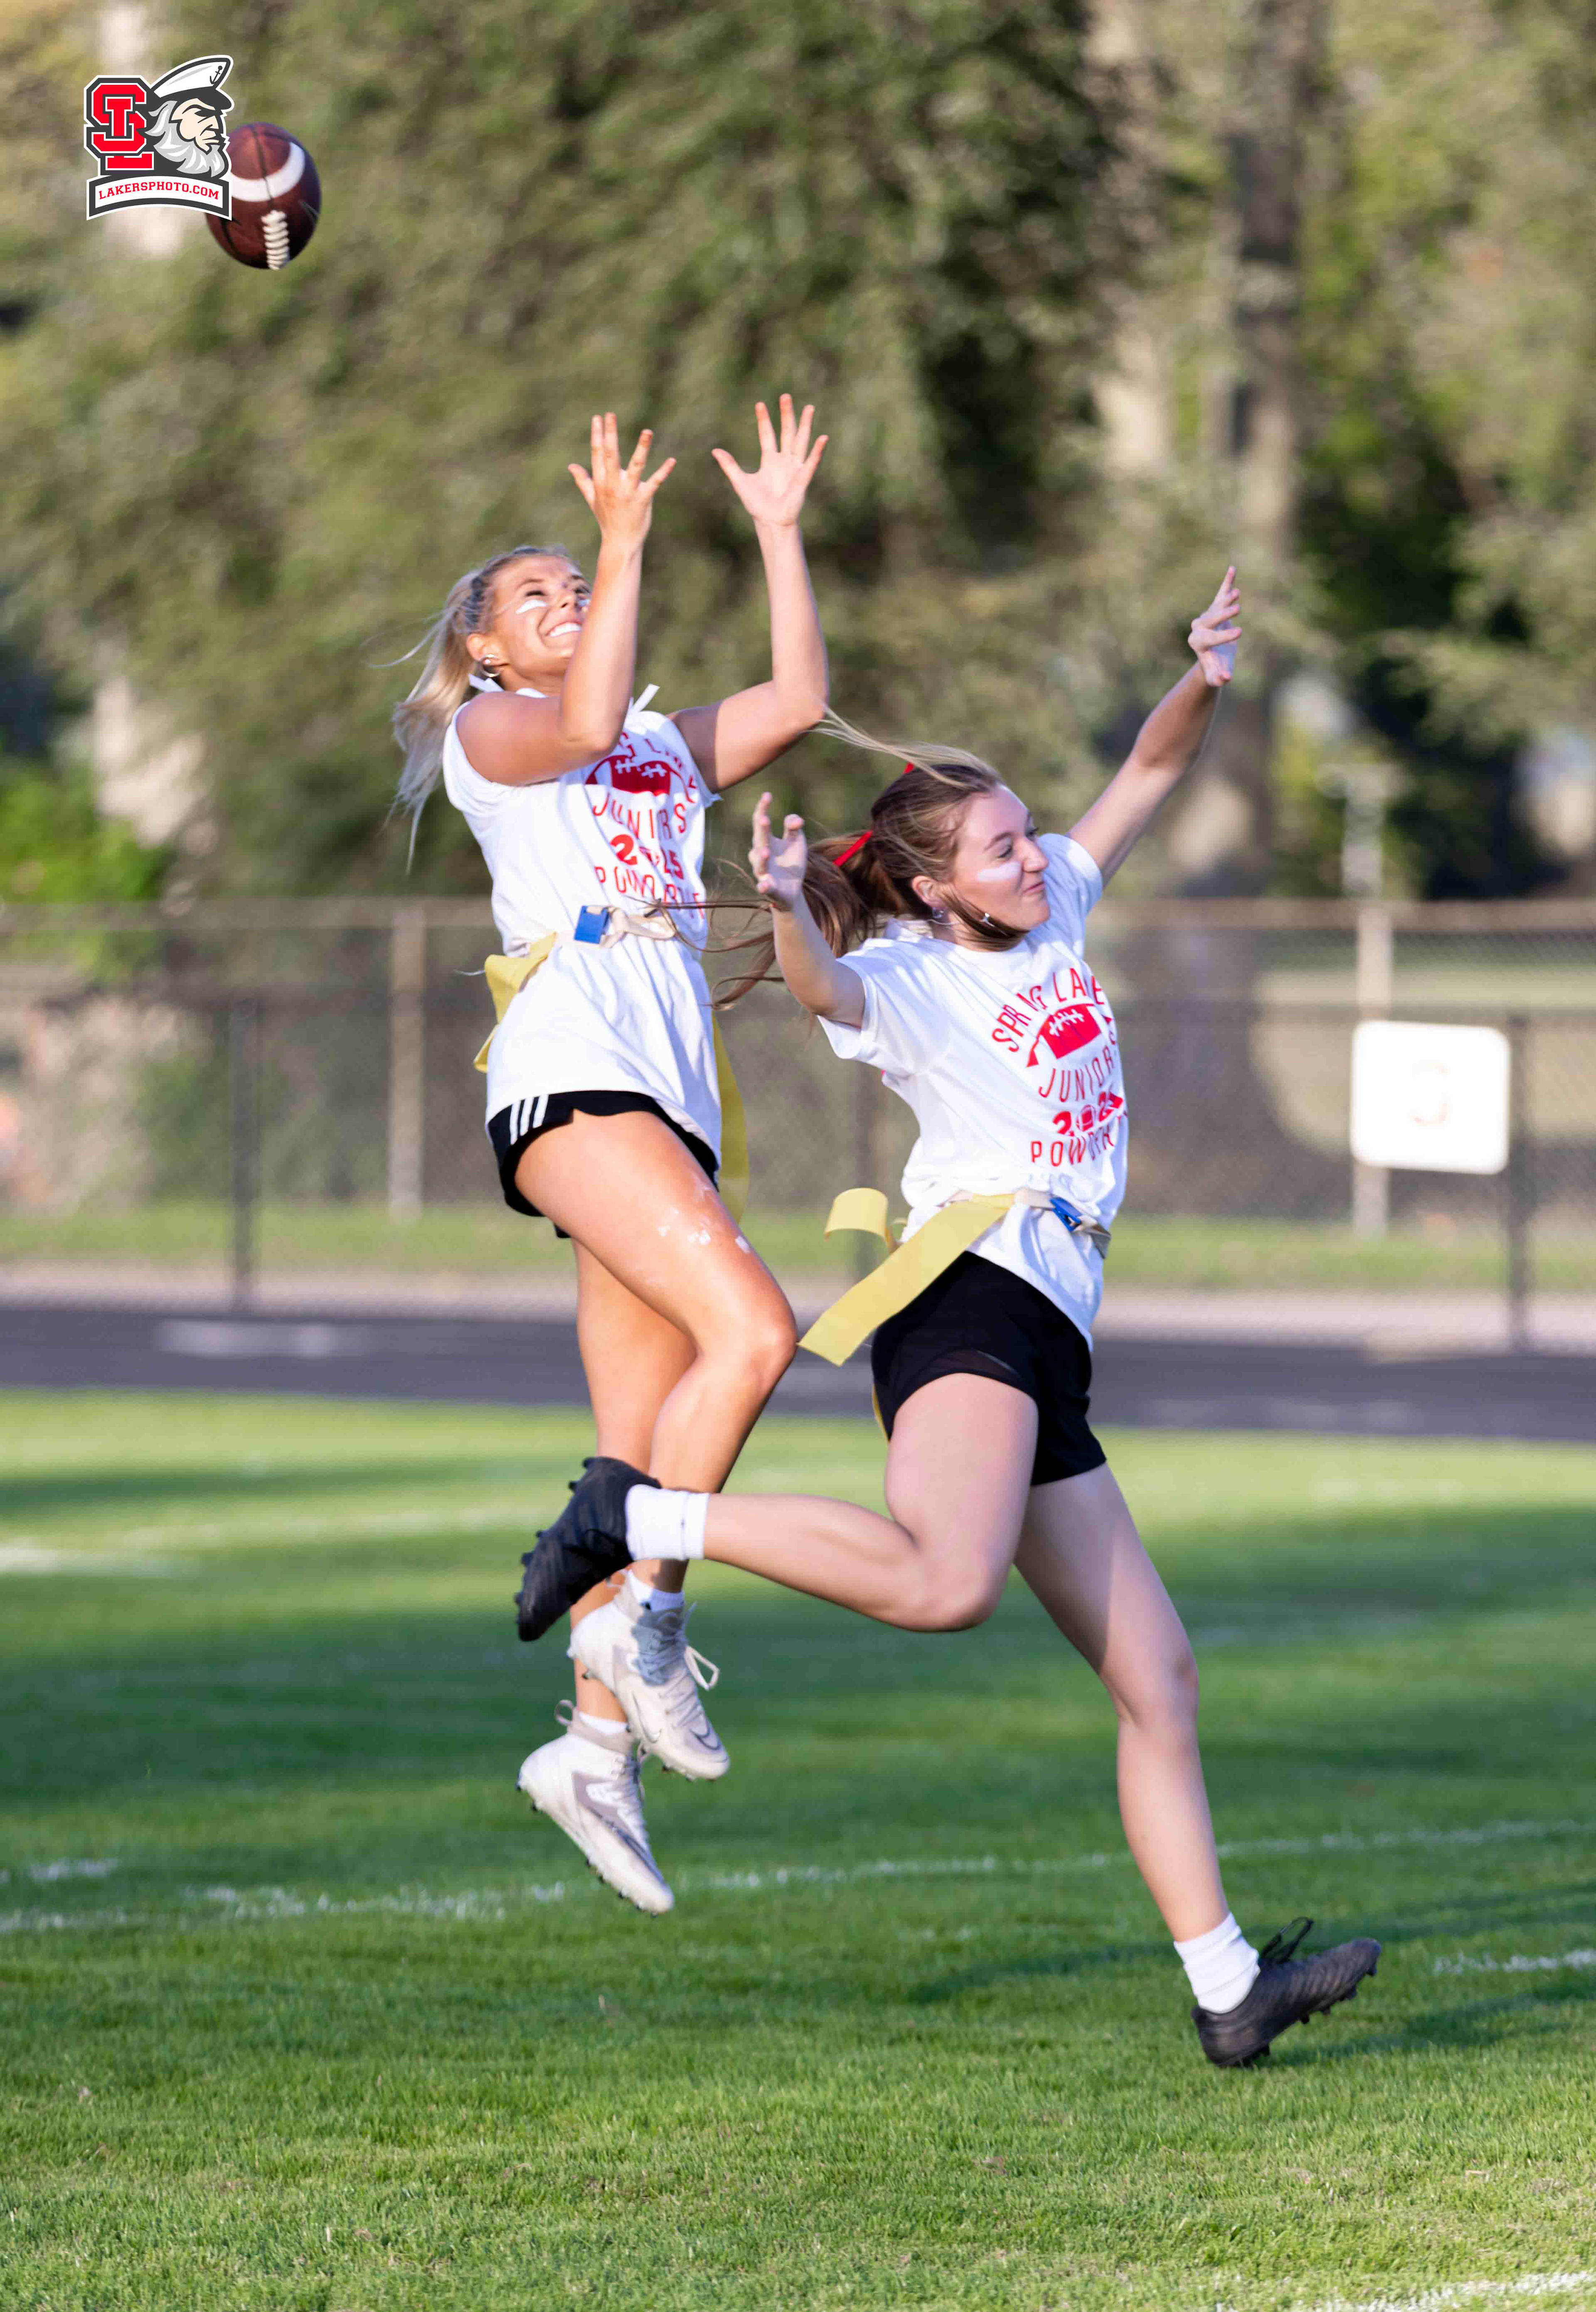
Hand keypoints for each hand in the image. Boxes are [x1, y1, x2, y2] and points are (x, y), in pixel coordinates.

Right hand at [569, 414, 675, 549]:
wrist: (619, 542)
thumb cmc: (607, 519)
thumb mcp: (592, 499)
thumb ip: (583, 481)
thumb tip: (571, 466)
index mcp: (600, 482)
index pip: (597, 454)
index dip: (597, 435)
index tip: (598, 417)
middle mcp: (612, 485)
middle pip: (611, 455)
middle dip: (610, 434)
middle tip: (610, 414)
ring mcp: (628, 492)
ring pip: (635, 466)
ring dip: (642, 448)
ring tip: (648, 431)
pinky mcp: (643, 500)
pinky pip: (655, 483)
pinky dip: (663, 472)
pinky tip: (671, 460)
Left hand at [712, 395, 827, 528]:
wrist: (770, 522)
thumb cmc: (757, 505)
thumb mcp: (740, 482)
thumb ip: (730, 465)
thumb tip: (715, 450)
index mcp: (769, 460)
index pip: (767, 434)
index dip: (763, 420)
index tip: (760, 404)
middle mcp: (784, 460)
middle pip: (786, 432)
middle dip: (786, 415)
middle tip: (785, 396)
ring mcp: (795, 468)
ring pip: (801, 441)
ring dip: (805, 425)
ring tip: (809, 407)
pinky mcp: (803, 478)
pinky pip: (811, 462)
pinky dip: (817, 451)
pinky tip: (822, 438)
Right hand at [750, 791, 807, 909]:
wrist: (793, 889)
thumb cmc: (791, 861)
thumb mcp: (796, 841)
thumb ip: (794, 827)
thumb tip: (796, 820)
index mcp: (766, 840)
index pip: (761, 822)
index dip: (763, 809)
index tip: (767, 795)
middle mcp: (760, 855)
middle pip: (758, 840)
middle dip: (760, 830)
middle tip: (764, 818)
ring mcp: (764, 872)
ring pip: (759, 864)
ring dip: (761, 858)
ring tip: (766, 851)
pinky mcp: (769, 888)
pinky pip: (764, 887)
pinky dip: (764, 886)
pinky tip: (765, 884)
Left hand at [1189, 566, 1240, 686]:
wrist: (1212, 657)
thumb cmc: (1216, 668)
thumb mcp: (1216, 677)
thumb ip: (1218, 679)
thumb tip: (1225, 678)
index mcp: (1197, 642)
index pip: (1211, 638)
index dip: (1224, 636)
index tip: (1239, 633)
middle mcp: (1198, 627)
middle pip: (1211, 618)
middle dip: (1223, 614)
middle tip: (1238, 609)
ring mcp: (1207, 615)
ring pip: (1216, 605)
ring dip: (1226, 598)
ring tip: (1237, 593)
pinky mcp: (1215, 608)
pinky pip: (1220, 594)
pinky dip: (1227, 582)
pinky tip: (1232, 569)